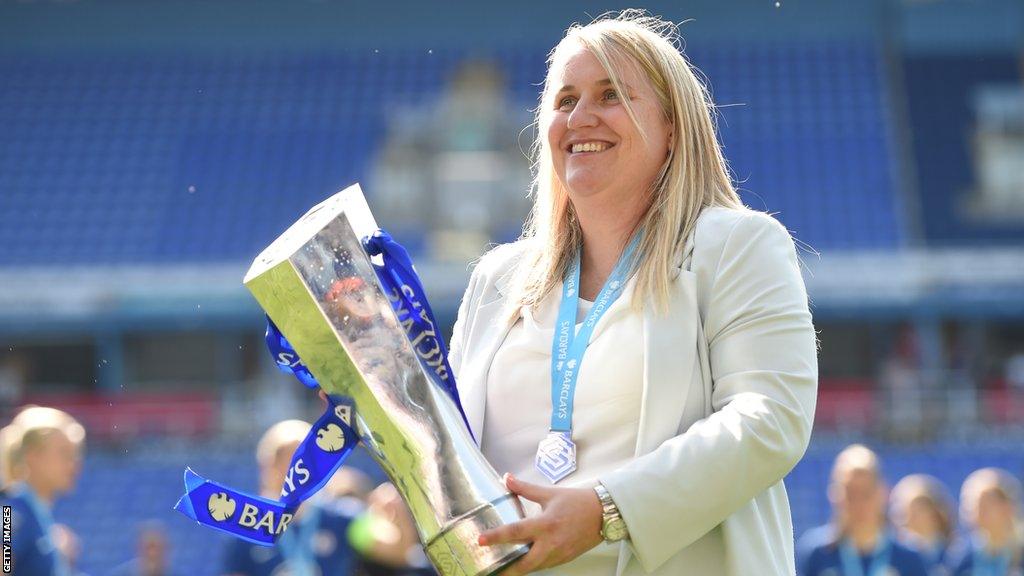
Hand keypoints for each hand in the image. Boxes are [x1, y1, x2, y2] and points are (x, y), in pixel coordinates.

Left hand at [478, 473, 603, 574]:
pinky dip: (533, 565)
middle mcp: (551, 543)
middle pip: (524, 563)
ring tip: (503, 569)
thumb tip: (507, 477)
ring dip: (519, 568)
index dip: (496, 537)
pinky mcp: (565, 559)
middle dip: (507, 569)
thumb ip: (525, 488)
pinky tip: (524, 563)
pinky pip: (545, 566)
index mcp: (545, 524)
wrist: (603, 514)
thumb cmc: (576, 502)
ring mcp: (559, 554)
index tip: (480, 540)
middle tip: (491, 570)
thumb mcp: (550, 493)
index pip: (515, 532)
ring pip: (535, 567)